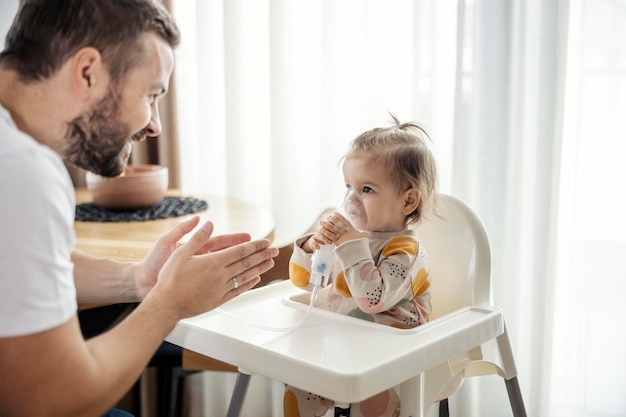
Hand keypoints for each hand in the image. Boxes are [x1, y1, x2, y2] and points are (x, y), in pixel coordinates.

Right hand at [135, 217, 277, 318]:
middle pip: (246, 263)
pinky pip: (238, 290)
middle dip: (262, 255)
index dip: (254, 246)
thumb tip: (208, 224)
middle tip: (274, 250)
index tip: (265, 242)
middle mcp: (220, 276)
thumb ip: (197, 238)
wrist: (166, 305)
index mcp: (213, 262)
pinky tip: (255, 279)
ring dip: (259, 268)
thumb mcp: (180, 253)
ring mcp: (221, 289)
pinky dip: (248, 284)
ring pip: (245, 276)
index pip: (240, 251)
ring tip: (270, 262)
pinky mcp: (219, 300)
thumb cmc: (170, 280)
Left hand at [305, 212, 366, 250]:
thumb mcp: (364, 237)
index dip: (339, 216)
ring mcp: (340, 235)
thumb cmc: (361, 244)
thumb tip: (365, 233)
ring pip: (331, 228)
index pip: (344, 220)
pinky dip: (325, 232)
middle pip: (336, 223)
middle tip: (327, 217)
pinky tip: (321, 230)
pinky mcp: (336, 241)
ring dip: (326, 224)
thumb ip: (363, 234)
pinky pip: (329, 236)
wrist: (358, 250)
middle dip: (331, 219)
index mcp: (351, 228)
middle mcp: (344, 231)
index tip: (335, 213)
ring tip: (321, 222)